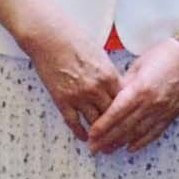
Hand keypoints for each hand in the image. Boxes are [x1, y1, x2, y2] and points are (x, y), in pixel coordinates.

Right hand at [15, 11, 118, 140]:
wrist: (48, 36)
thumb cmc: (73, 39)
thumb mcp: (99, 54)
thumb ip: (108, 73)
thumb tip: (115, 86)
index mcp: (109, 75)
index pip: (124, 101)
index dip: (128, 112)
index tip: (130, 120)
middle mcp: (96, 89)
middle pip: (112, 115)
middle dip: (117, 127)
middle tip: (120, 137)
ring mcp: (79, 97)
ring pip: (95, 123)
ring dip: (100, 134)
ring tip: (104, 142)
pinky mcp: (62, 101)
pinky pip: (74, 123)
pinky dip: (80, 132)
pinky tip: (84, 137)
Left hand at [82, 34, 178, 154]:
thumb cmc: (165, 55)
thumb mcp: (138, 66)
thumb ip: (124, 84)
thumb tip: (111, 98)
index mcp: (140, 89)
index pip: (116, 113)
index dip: (102, 126)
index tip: (91, 134)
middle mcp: (151, 104)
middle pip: (124, 127)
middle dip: (107, 139)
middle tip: (93, 147)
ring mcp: (162, 111)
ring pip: (138, 133)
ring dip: (121, 143)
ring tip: (107, 150)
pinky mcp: (171, 115)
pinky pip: (154, 133)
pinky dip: (141, 142)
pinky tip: (130, 148)